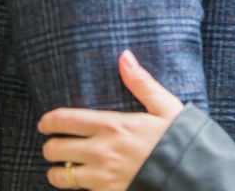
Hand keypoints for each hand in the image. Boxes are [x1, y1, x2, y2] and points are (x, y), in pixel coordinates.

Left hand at [39, 50, 184, 190]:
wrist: (190, 174)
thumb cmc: (178, 138)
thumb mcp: (164, 106)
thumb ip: (140, 82)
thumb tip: (124, 56)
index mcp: (112, 125)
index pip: (65, 121)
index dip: (48, 122)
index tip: (44, 124)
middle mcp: (101, 151)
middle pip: (55, 149)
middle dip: (50, 147)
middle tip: (54, 146)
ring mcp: (102, 177)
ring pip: (60, 176)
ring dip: (57, 172)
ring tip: (62, 169)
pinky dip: (76, 187)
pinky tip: (82, 181)